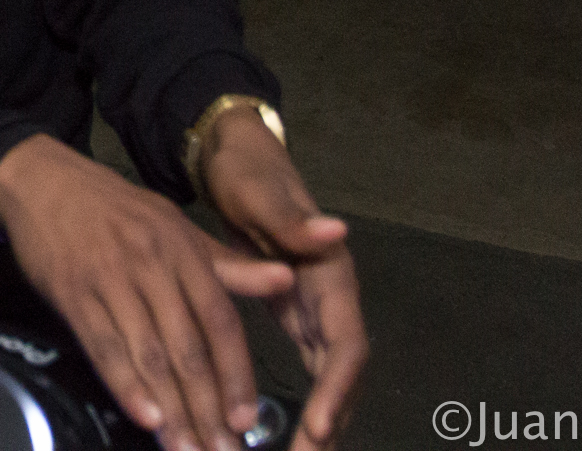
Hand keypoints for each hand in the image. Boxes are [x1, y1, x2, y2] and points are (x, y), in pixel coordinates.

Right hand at [0, 135, 296, 450]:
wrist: (45, 181)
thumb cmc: (116, 209)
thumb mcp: (176, 226)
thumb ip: (229, 265)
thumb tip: (287, 280)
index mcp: (183, 250)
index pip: (219, 321)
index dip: (235, 373)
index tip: (245, 418)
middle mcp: (151, 265)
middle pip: (187, 348)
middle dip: (206, 407)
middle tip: (220, 450)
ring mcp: (111, 280)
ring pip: (148, 355)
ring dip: (171, 409)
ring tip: (186, 448)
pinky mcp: (75, 294)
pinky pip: (104, 347)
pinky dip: (125, 385)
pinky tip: (146, 418)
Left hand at [201, 111, 367, 450]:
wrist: (236, 157)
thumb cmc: (247, 172)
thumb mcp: (260, 191)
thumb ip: (292, 218)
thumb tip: (336, 231)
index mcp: (329, 273)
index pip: (345, 343)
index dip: (336, 388)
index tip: (318, 426)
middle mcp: (332, 297)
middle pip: (342, 373)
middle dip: (330, 421)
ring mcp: (317, 310)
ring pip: (330, 378)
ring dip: (321, 421)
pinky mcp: (298, 316)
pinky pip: (312, 370)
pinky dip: (308, 403)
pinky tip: (293, 436)